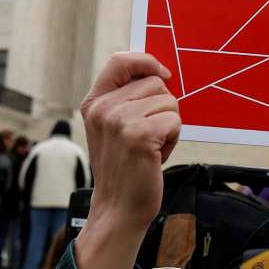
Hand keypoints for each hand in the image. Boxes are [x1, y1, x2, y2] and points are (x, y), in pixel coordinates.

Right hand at [74, 52, 178, 268]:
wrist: (118, 208)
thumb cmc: (124, 167)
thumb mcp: (113, 127)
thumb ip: (127, 99)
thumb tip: (159, 72)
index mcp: (94, 102)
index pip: (120, 60)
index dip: (145, 61)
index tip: (162, 76)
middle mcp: (103, 108)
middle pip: (155, 83)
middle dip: (163, 107)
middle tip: (148, 135)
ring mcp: (119, 120)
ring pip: (169, 101)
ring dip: (169, 125)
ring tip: (151, 147)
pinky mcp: (139, 135)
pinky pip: (174, 120)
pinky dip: (173, 138)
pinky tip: (157, 155)